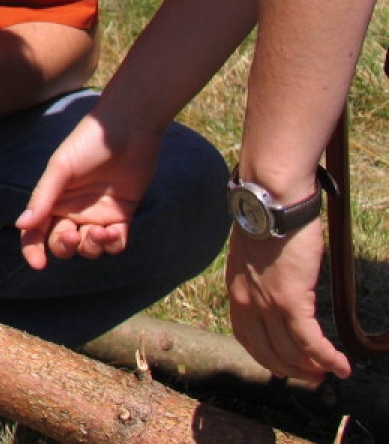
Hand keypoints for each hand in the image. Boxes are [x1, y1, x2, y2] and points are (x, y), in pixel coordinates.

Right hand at [16, 112, 154, 268]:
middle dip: (64, 246)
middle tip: (72, 234)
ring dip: (91, 246)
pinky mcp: (122, 215)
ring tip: (100, 231)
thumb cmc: (87, 143)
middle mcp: (72, 210)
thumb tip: (21, 225)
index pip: (35, 231)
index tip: (38, 263)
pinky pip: (115, 243)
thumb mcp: (60, 168)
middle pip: (61, 243)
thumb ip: (42, 197)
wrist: (127, 130)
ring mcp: (97, 214)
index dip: (32, 249)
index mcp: (52, 199)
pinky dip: (113, 244)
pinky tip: (114, 232)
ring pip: (88, 247)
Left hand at [227, 222, 350, 382]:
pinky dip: (325, 358)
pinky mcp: (291, 300)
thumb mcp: (252, 252)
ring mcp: (267, 303)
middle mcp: (247, 301)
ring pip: (289, 351)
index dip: (266, 355)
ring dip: (311, 367)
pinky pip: (309, 341)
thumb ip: (257, 273)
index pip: (247, 336)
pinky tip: (341, 367)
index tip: (283, 365)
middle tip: (311, 377)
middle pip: (267, 350)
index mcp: (237, 289)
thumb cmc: (265, 218)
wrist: (269, 201)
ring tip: (328, 373)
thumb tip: (273, 279)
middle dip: (290, 369)